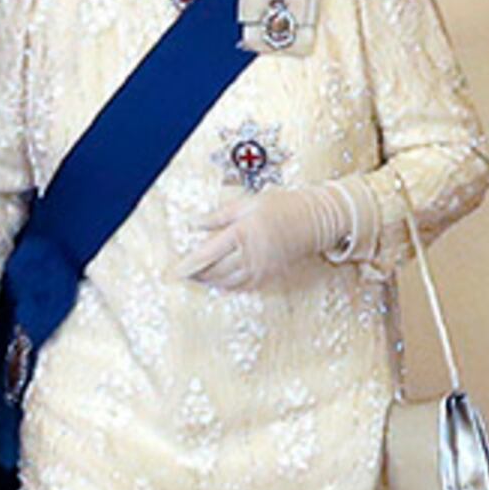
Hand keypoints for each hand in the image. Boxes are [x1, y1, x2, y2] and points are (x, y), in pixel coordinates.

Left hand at [181, 185, 350, 290]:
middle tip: (183, 274)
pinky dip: (227, 285)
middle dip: (197, 275)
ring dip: (210, 281)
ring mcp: (260, 267)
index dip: (189, 264)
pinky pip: (242, 286)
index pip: (208, 254)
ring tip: (197, 277)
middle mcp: (250, 253)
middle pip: (215, 271)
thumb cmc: (280, 206)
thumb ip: (219, 216)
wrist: (313, 220)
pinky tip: (218, 282)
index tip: (176, 270)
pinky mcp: (268, 275)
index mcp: (242, 233)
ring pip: (227, 281)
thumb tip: (194, 222)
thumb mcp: (247, 204)